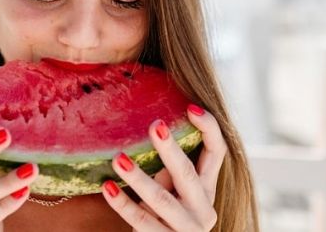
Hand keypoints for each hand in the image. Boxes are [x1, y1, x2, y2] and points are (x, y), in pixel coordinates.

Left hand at [102, 104, 226, 231]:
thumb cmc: (165, 219)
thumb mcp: (172, 194)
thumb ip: (167, 173)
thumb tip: (153, 136)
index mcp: (207, 190)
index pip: (217, 153)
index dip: (209, 129)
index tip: (189, 107)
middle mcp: (204, 210)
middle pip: (188, 174)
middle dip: (170, 149)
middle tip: (154, 124)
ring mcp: (188, 230)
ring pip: (162, 200)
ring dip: (139, 178)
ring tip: (118, 158)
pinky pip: (142, 220)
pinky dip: (123, 204)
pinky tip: (108, 187)